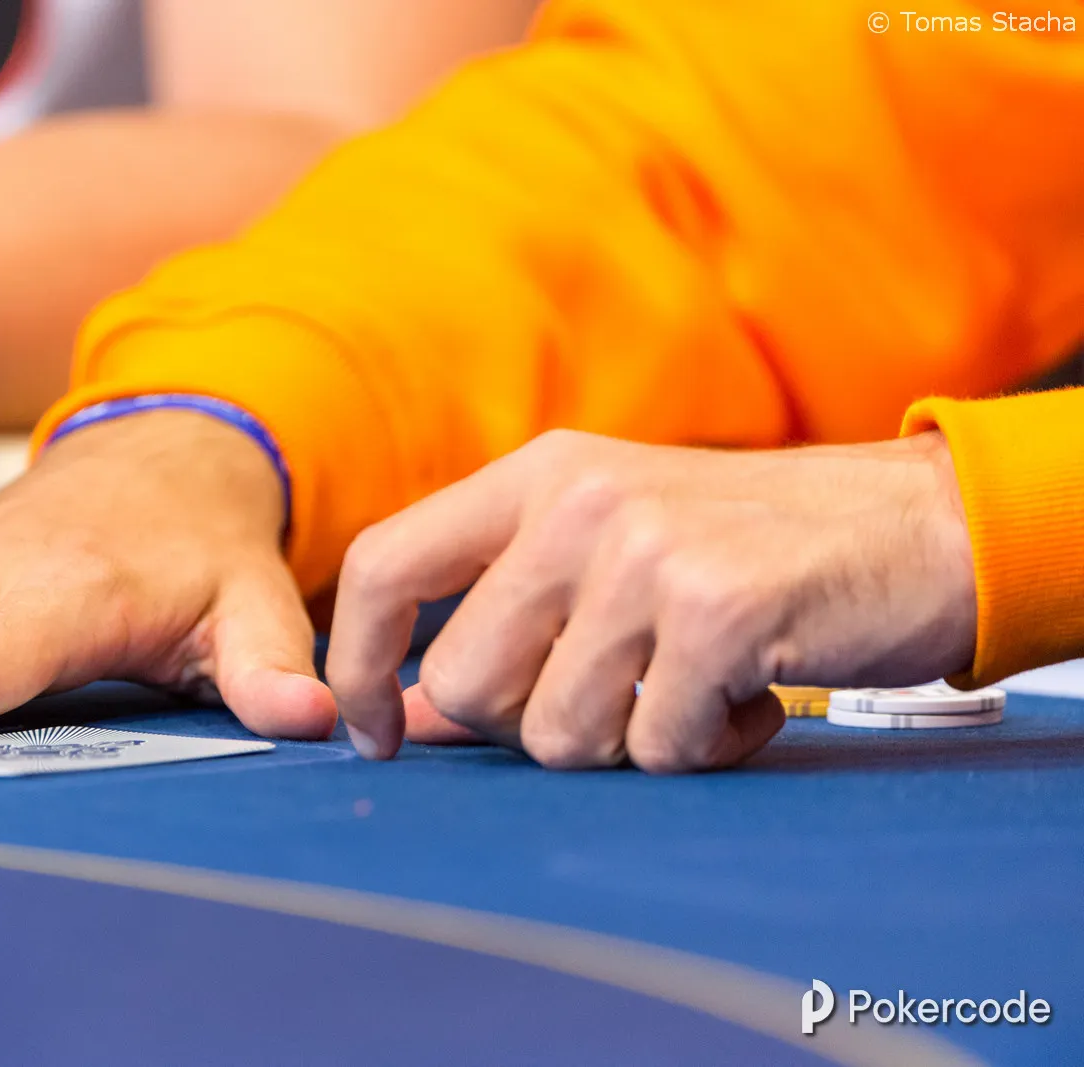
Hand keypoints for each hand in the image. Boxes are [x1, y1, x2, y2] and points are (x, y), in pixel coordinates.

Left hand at [326, 430, 976, 772]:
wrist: (923, 527)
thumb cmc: (751, 552)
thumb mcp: (612, 554)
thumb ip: (506, 623)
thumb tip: (404, 721)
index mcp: (537, 476)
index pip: (381, 564)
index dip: (356, 662)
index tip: (378, 734)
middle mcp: (577, 501)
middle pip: (461, 684)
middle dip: (527, 728)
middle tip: (616, 700)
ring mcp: (646, 551)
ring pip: (554, 735)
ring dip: (625, 742)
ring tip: (691, 687)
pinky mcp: (718, 610)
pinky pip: (654, 751)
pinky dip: (703, 748)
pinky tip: (748, 697)